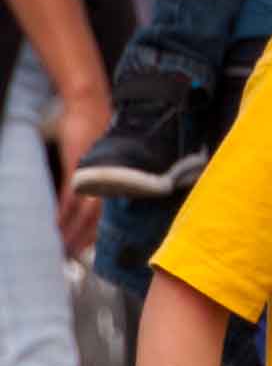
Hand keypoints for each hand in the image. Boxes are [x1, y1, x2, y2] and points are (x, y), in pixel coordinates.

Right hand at [54, 85, 109, 255]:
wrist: (90, 108)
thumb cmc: (97, 134)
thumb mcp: (103, 162)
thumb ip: (103, 183)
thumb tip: (94, 202)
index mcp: (120, 183)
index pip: (111, 217)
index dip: (98, 237)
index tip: (87, 252)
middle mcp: (113, 183)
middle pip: (98, 222)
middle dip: (83, 241)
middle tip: (70, 257)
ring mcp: (98, 178)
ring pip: (85, 215)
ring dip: (71, 232)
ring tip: (61, 247)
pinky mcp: (82, 170)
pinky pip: (73, 199)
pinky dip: (64, 214)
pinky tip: (56, 226)